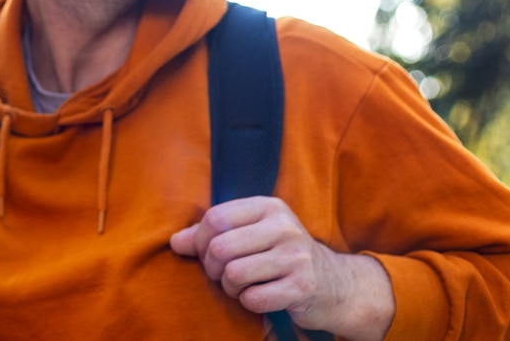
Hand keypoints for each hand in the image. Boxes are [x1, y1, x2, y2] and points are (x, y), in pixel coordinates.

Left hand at [169, 196, 393, 340]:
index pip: (215, 218)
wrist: (334, 284)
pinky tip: (261, 297)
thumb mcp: (251, 234)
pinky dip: (249, 302)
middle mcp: (284, 226)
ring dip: (231, 288)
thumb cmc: (281, 256)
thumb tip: (175, 242)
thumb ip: (211, 234)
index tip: (207, 254)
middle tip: (224, 274)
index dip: (200, 241)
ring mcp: (296, 256)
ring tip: (243, 286)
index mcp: (268, 206)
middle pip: (220, 248)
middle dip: (213, 268)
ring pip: (234, 275)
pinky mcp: (303, 287)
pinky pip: (253, 298)